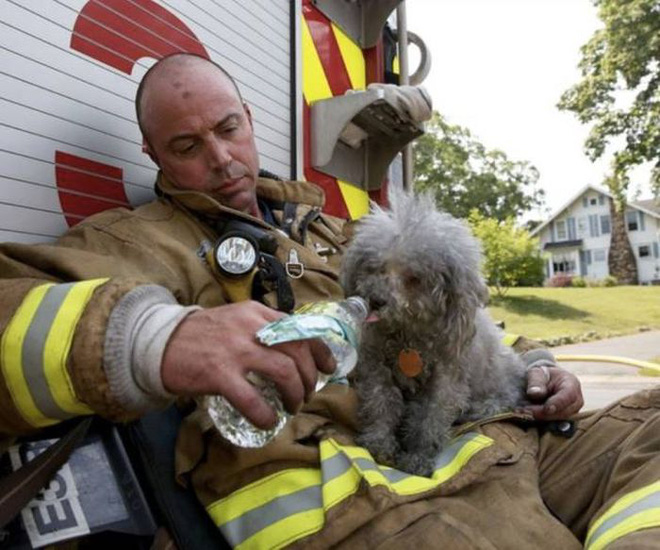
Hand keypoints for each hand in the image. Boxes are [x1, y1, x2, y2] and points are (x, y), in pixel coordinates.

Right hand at [160, 301, 334, 428]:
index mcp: (257, 313)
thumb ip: (262, 328)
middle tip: (305, 394)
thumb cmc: (203, 334)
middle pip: (297, 352)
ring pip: (283, 372)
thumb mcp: (236, 320)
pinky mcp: (220, 374)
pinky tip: (267, 421)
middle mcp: (251, 327)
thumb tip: (293, 351)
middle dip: (308, 378)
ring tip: (291, 407)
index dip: (320, 351)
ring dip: (294, 395)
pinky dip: (265, 415)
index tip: (328, 367)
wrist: (162, 342)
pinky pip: (253, 400)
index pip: (301, 329)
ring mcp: (236, 350)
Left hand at [524, 365, 583, 419]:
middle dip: (545, 413)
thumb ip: (536, 381)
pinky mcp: (564, 420)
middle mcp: (575, 400)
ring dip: (541, 418)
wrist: (545, 383)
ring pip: (559, 420)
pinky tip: (528, 417)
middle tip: (526, 411)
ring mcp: (571, 412)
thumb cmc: (542, 376)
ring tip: (524, 413)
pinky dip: (541, 422)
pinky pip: (554, 424)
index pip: (568, 395)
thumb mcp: (537, 373)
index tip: (546, 409)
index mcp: (572, 384)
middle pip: (564, 411)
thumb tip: (534, 393)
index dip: (558, 403)